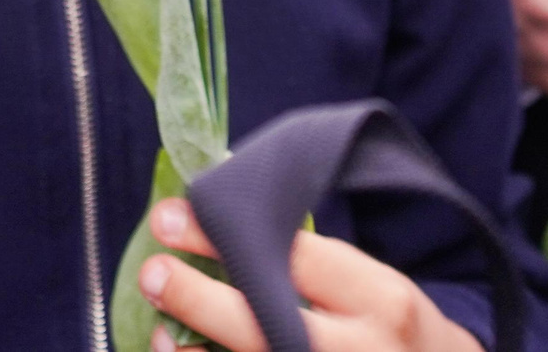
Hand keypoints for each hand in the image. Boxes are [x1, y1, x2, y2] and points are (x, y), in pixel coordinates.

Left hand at [137, 197, 480, 351]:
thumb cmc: (394, 330)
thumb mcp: (373, 286)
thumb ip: (309, 263)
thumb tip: (218, 219)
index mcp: (380, 301)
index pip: (291, 259)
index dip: (221, 235)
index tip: (170, 217)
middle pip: (262, 326)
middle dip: (196, 299)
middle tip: (153, 272)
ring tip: (160, 329)